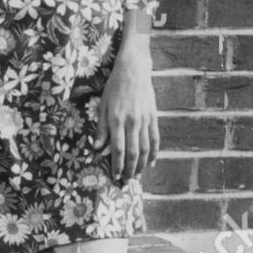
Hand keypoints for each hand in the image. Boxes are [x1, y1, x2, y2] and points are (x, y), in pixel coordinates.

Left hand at [97, 47, 158, 182]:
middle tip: (126, 182)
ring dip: (142, 165)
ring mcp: (145, 120)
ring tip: (137, 176)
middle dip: (130, 170)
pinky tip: (151, 163)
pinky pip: (155, 139)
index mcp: (117, 119)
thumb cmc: (114, 87)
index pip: (118, 149)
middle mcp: (132, 122)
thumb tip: (97, 148)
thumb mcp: (103, 105)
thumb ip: (101, 128)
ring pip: (145, 149)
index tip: (115, 176)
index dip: (117, 165)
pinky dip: (154, 153)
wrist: (134, 70)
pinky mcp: (154, 117)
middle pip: (133, 153)